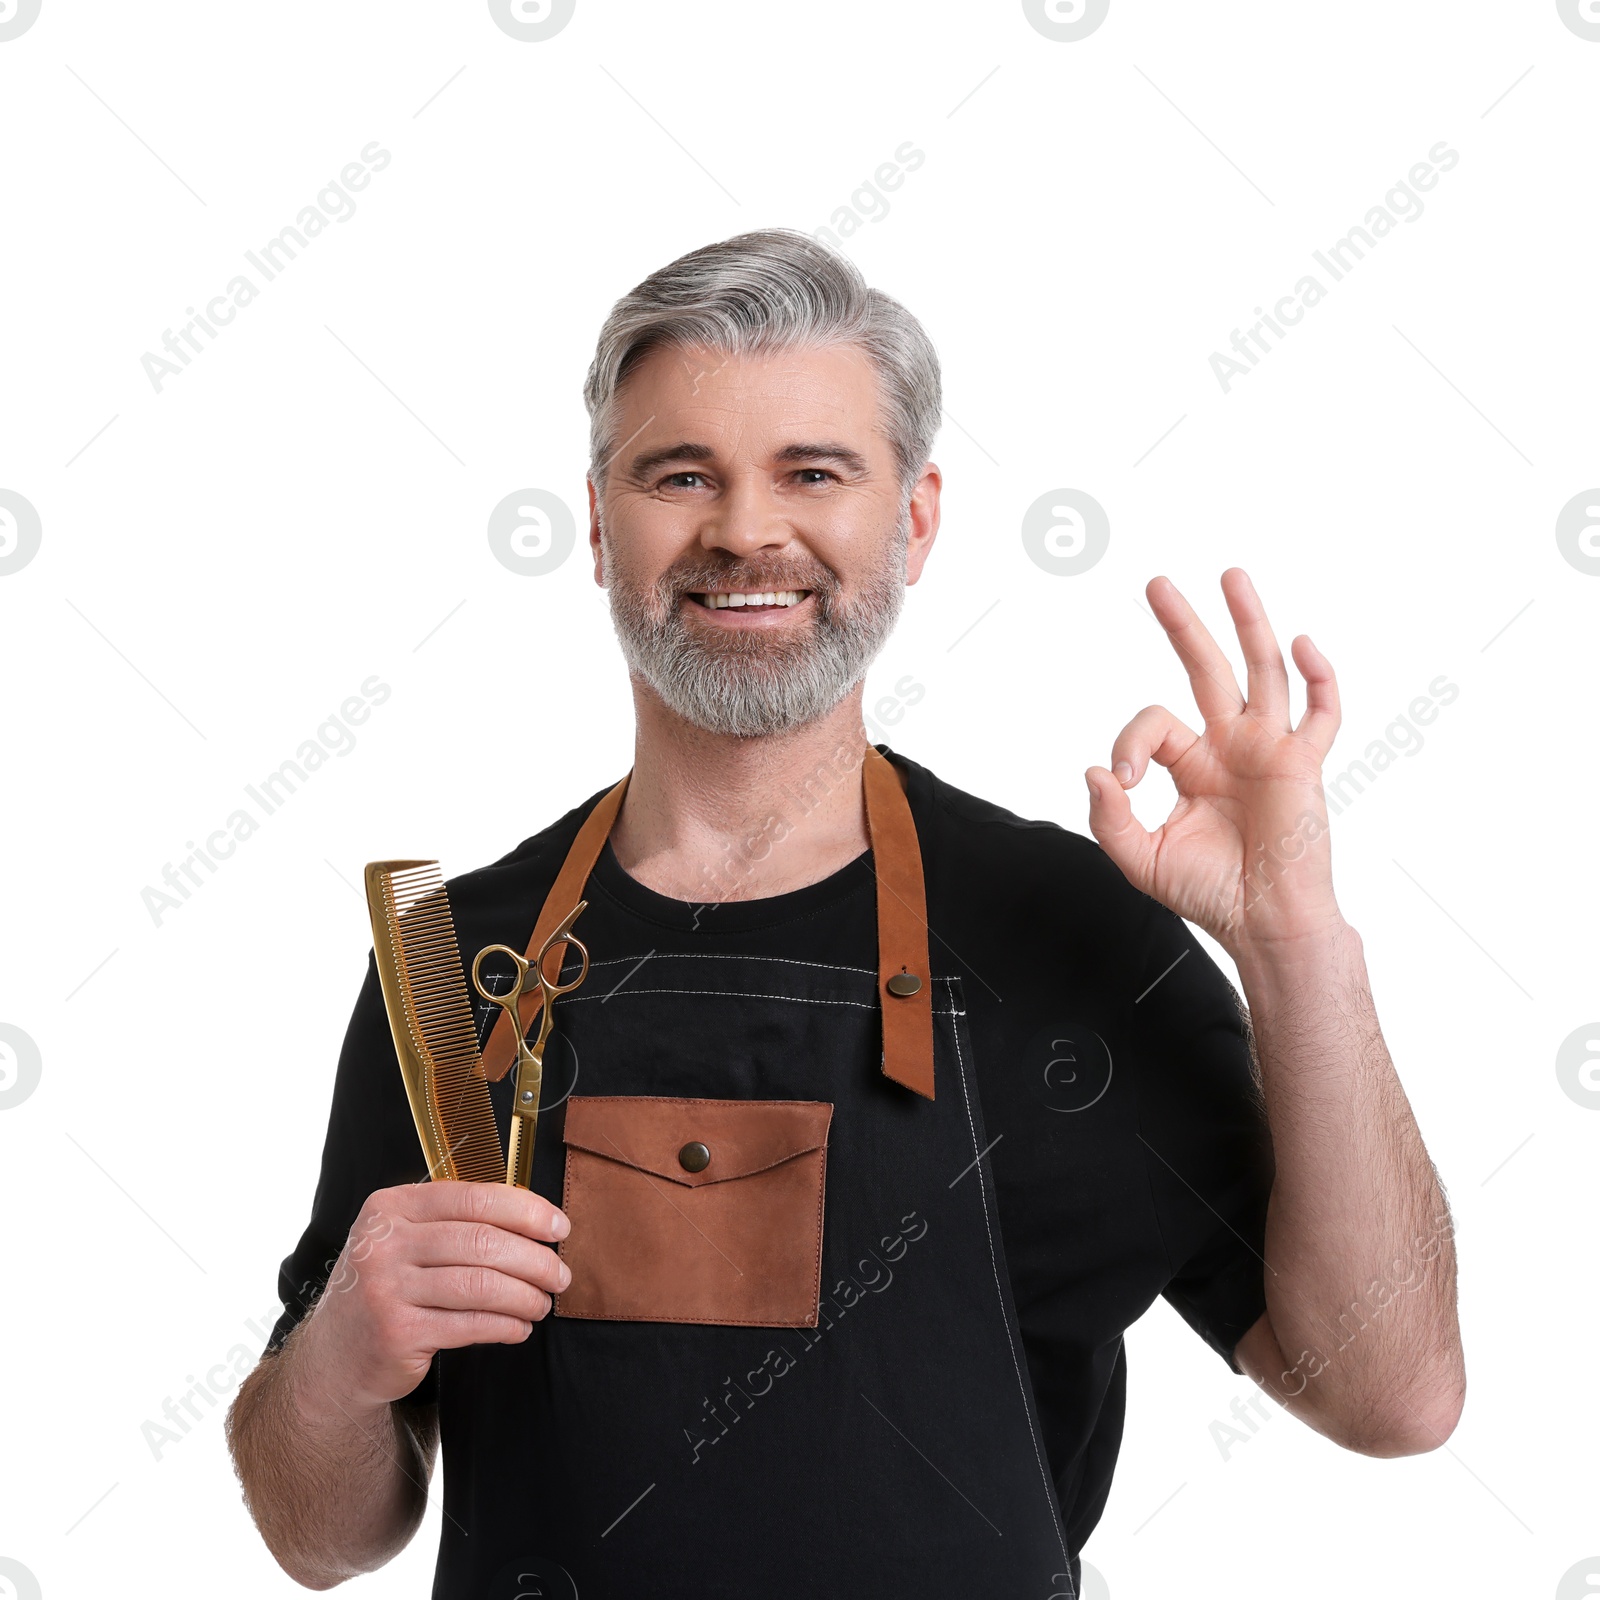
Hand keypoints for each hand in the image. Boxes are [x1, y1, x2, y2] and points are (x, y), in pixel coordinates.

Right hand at [293, 1182, 571, 1412]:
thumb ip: (454, 1222)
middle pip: (482, 1243)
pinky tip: (519, 1327)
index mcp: (391, 1206)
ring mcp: (385, 1289)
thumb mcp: (404, 1240)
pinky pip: (470, 1325)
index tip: (560, 1227)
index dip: (526, 1211)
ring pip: (481, 1285)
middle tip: (560, 1275)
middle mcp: (383, 1243)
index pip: (474, 1198)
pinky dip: (505, 1326)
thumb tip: (535, 1219)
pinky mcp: (396, 1334)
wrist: (334, 1357)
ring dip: (525, 1296)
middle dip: (535, 1259)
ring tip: (543, 1303)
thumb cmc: (387, 1289)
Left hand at [1084, 568, 1344, 955]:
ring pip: (1262, 671)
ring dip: (1248, 622)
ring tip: (1231, 576)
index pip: (1154, 722)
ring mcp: (1269, 749)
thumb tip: (1095, 769)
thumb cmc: (1208, 893)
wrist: (1262, 925)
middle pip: (1207, 669)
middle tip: (1156, 584)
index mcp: (1192, 763)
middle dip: (1183, 626)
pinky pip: (1320, 714)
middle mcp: (1230, 746)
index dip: (1129, 740)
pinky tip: (1303, 644)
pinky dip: (1319, 678)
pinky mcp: (1303, 764)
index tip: (1122, 780)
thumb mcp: (1139, 857)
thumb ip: (1109, 815)